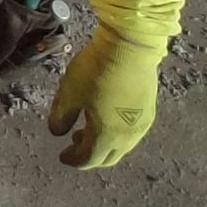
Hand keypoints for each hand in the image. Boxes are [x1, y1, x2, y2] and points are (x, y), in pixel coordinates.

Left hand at [47, 25, 163, 169]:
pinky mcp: (149, 110)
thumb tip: (57, 133)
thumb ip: (61, 116)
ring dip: (103, 144)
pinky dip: (115, 134)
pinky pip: (130, 134)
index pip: (89, 158)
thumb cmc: (97, 70)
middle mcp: (128, 136)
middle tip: (74, 144)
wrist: (130, 46)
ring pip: (121, 146)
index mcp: (108, 135)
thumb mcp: (70, 92)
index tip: (62, 156)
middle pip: (108, 157)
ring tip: (87, 129)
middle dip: (89, 155)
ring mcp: (142, 124)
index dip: (74, 160)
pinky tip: (106, 117)